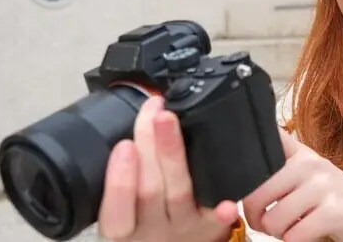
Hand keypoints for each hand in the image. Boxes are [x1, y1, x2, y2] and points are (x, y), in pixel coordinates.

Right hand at [97, 96, 239, 241]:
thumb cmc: (142, 216)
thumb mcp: (122, 204)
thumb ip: (125, 170)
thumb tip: (137, 114)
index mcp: (122, 227)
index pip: (116, 211)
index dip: (119, 179)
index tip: (124, 144)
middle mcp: (151, 230)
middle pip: (149, 191)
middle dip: (150, 147)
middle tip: (153, 112)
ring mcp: (182, 227)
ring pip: (180, 193)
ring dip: (175, 155)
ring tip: (169, 120)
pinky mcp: (208, 225)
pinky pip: (216, 217)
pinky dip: (221, 210)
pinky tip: (226, 203)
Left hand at [241, 127, 342, 241]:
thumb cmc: (331, 199)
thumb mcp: (307, 175)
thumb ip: (278, 171)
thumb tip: (239, 183)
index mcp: (299, 153)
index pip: (266, 140)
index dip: (245, 159)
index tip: (238, 170)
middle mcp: (310, 164)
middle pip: (256, 194)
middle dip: (256, 217)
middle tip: (265, 223)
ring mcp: (322, 186)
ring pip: (273, 220)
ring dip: (277, 233)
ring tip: (290, 228)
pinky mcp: (332, 212)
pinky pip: (293, 236)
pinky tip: (305, 234)